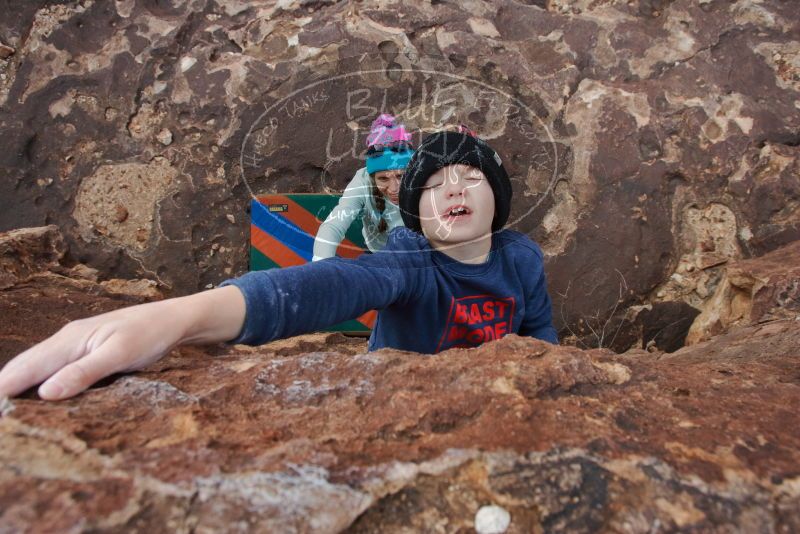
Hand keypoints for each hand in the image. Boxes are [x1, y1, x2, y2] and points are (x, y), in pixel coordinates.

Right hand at [0, 300, 183, 399]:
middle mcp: (65, 341)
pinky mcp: (85, 351)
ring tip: (8, 412)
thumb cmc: (151, 334)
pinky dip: (36, 382)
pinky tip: (35, 397)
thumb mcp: (120, 355)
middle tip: (0, 420)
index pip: (23, 370)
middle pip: (22, 367)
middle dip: (4, 390)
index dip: (3, 391)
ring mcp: (74, 345)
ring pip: (35, 366)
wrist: (174, 319)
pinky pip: (51, 367)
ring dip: (16, 386)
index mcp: (69, 341)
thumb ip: (84, 372)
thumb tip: (45, 394)